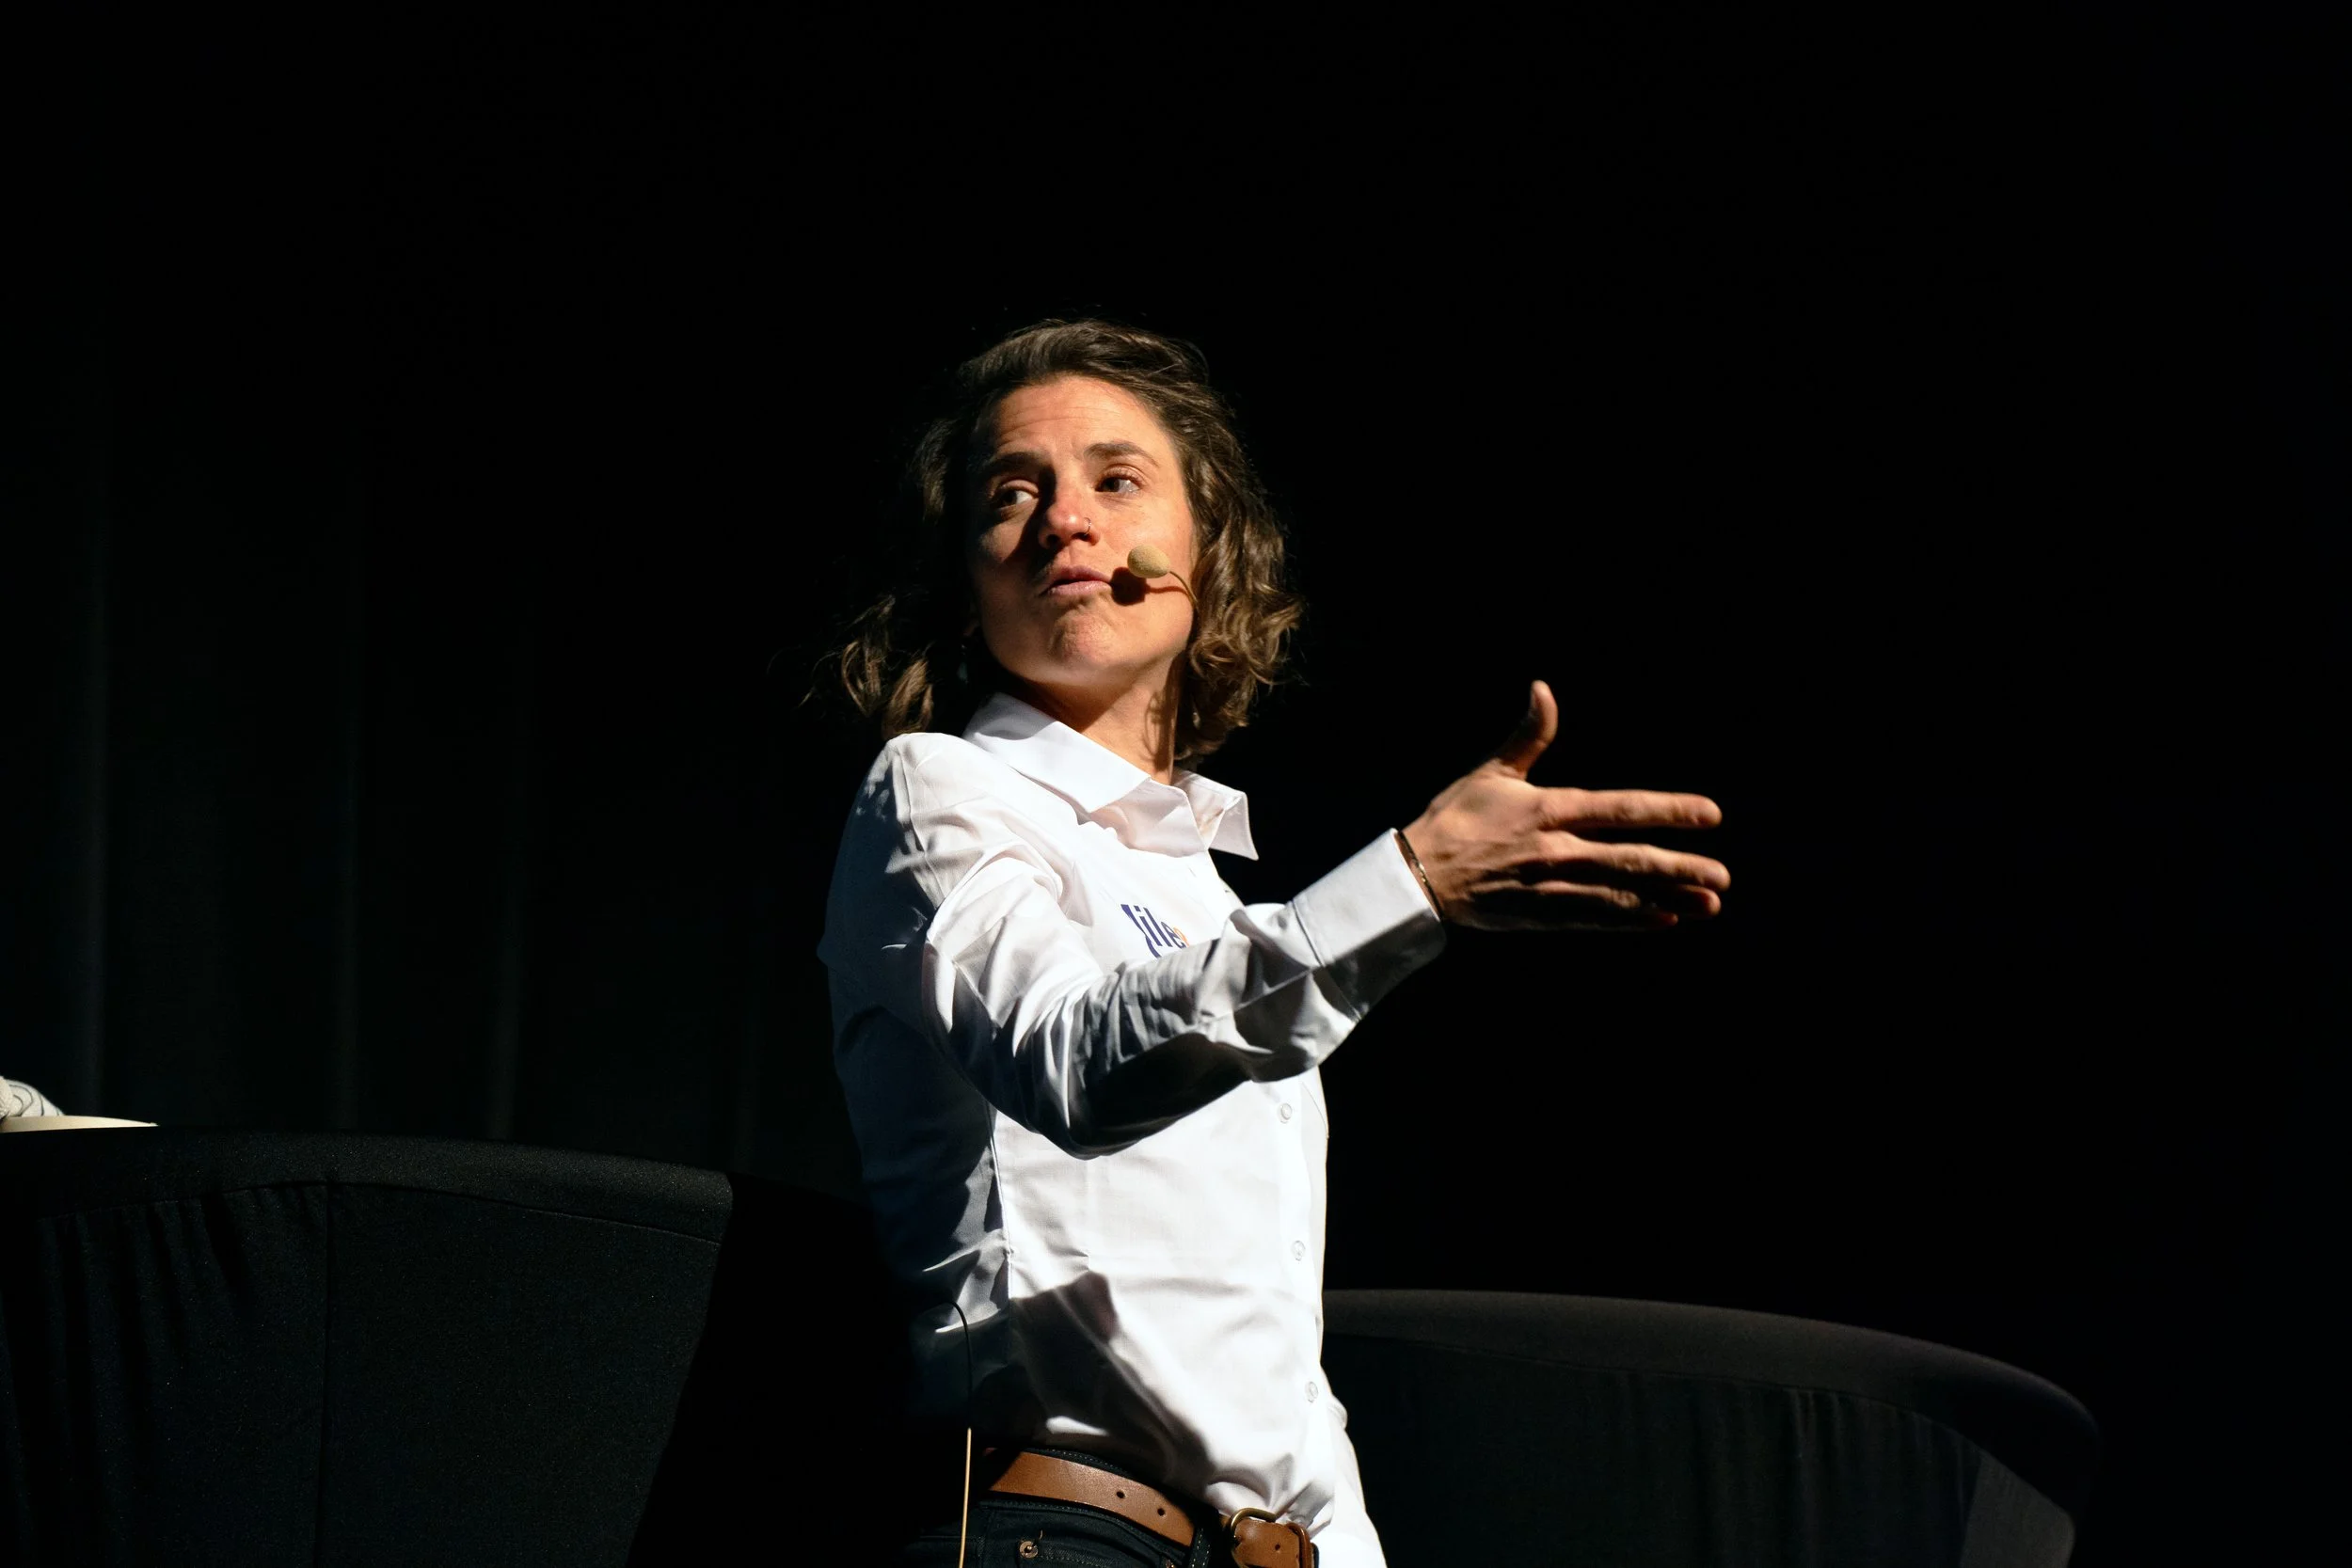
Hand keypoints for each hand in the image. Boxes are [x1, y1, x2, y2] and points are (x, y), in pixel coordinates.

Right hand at [1402, 680, 1727, 931]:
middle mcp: (1556, 851)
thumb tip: (1543, 689)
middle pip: (1630, 859)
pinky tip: (1665, 919)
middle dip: (1680, 867)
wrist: (1416, 877)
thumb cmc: (1455, 818)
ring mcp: (1551, 888)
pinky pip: (1596, 920)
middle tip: (1722, 877)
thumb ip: (1529, 734)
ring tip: (1709, 903)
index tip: (1711, 814)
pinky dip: (1632, 919)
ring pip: (1620, 894)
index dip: (1668, 810)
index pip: (1620, 808)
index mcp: (1548, 810)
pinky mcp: (1542, 917)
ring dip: (1667, 898)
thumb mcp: (1492, 772)